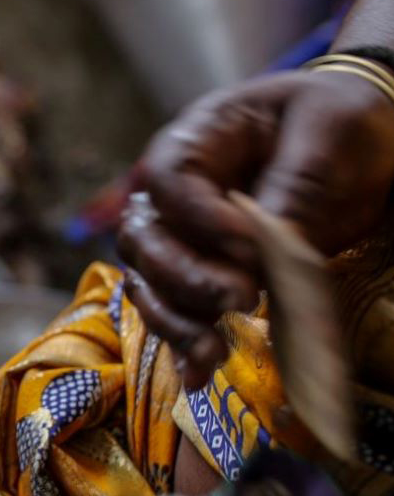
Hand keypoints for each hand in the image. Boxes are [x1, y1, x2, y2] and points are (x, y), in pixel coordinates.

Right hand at [118, 69, 393, 388]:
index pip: (170, 181)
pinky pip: (173, 309)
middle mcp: (171, 192)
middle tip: (242, 297)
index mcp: (196, 140)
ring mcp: (180, 235)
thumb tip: (263, 245)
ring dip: (176, 319)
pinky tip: (198, 374)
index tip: (250, 245)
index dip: (199, 217)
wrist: (351, 144)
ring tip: (214, 349)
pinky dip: (182, 343)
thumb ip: (295, 183)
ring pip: (148, 281)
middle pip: (144, 238)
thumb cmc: (336, 121)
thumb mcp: (330, 131)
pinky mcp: (199, 273)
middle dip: (185, 276)